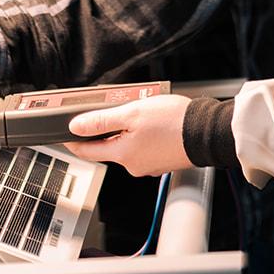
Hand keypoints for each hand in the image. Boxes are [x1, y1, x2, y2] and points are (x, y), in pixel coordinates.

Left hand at [64, 95, 195, 177]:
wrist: (208, 132)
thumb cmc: (174, 122)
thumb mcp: (131, 114)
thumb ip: (101, 121)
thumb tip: (76, 127)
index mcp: (123, 155)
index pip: (88, 151)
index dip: (74, 141)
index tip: (65, 134)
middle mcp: (134, 165)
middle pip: (110, 146)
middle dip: (109, 128)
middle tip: (116, 108)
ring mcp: (149, 165)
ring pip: (129, 145)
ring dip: (130, 129)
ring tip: (143, 111)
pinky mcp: (163, 161)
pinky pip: (145, 146)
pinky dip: (145, 134)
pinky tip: (156, 122)